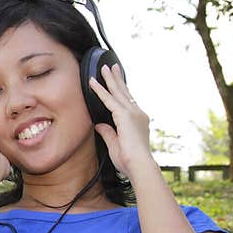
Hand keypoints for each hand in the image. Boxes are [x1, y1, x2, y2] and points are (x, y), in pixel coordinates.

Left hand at [88, 64, 153, 178]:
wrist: (139, 165)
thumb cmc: (130, 161)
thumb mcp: (115, 144)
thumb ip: (108, 132)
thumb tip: (99, 124)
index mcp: (138, 121)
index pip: (127, 102)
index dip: (121, 91)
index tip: (117, 82)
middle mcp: (137, 114)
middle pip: (124, 92)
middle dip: (117, 79)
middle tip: (112, 67)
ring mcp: (132, 113)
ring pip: (118, 92)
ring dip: (109, 79)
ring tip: (103, 67)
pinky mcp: (124, 115)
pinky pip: (109, 100)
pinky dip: (100, 90)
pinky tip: (93, 82)